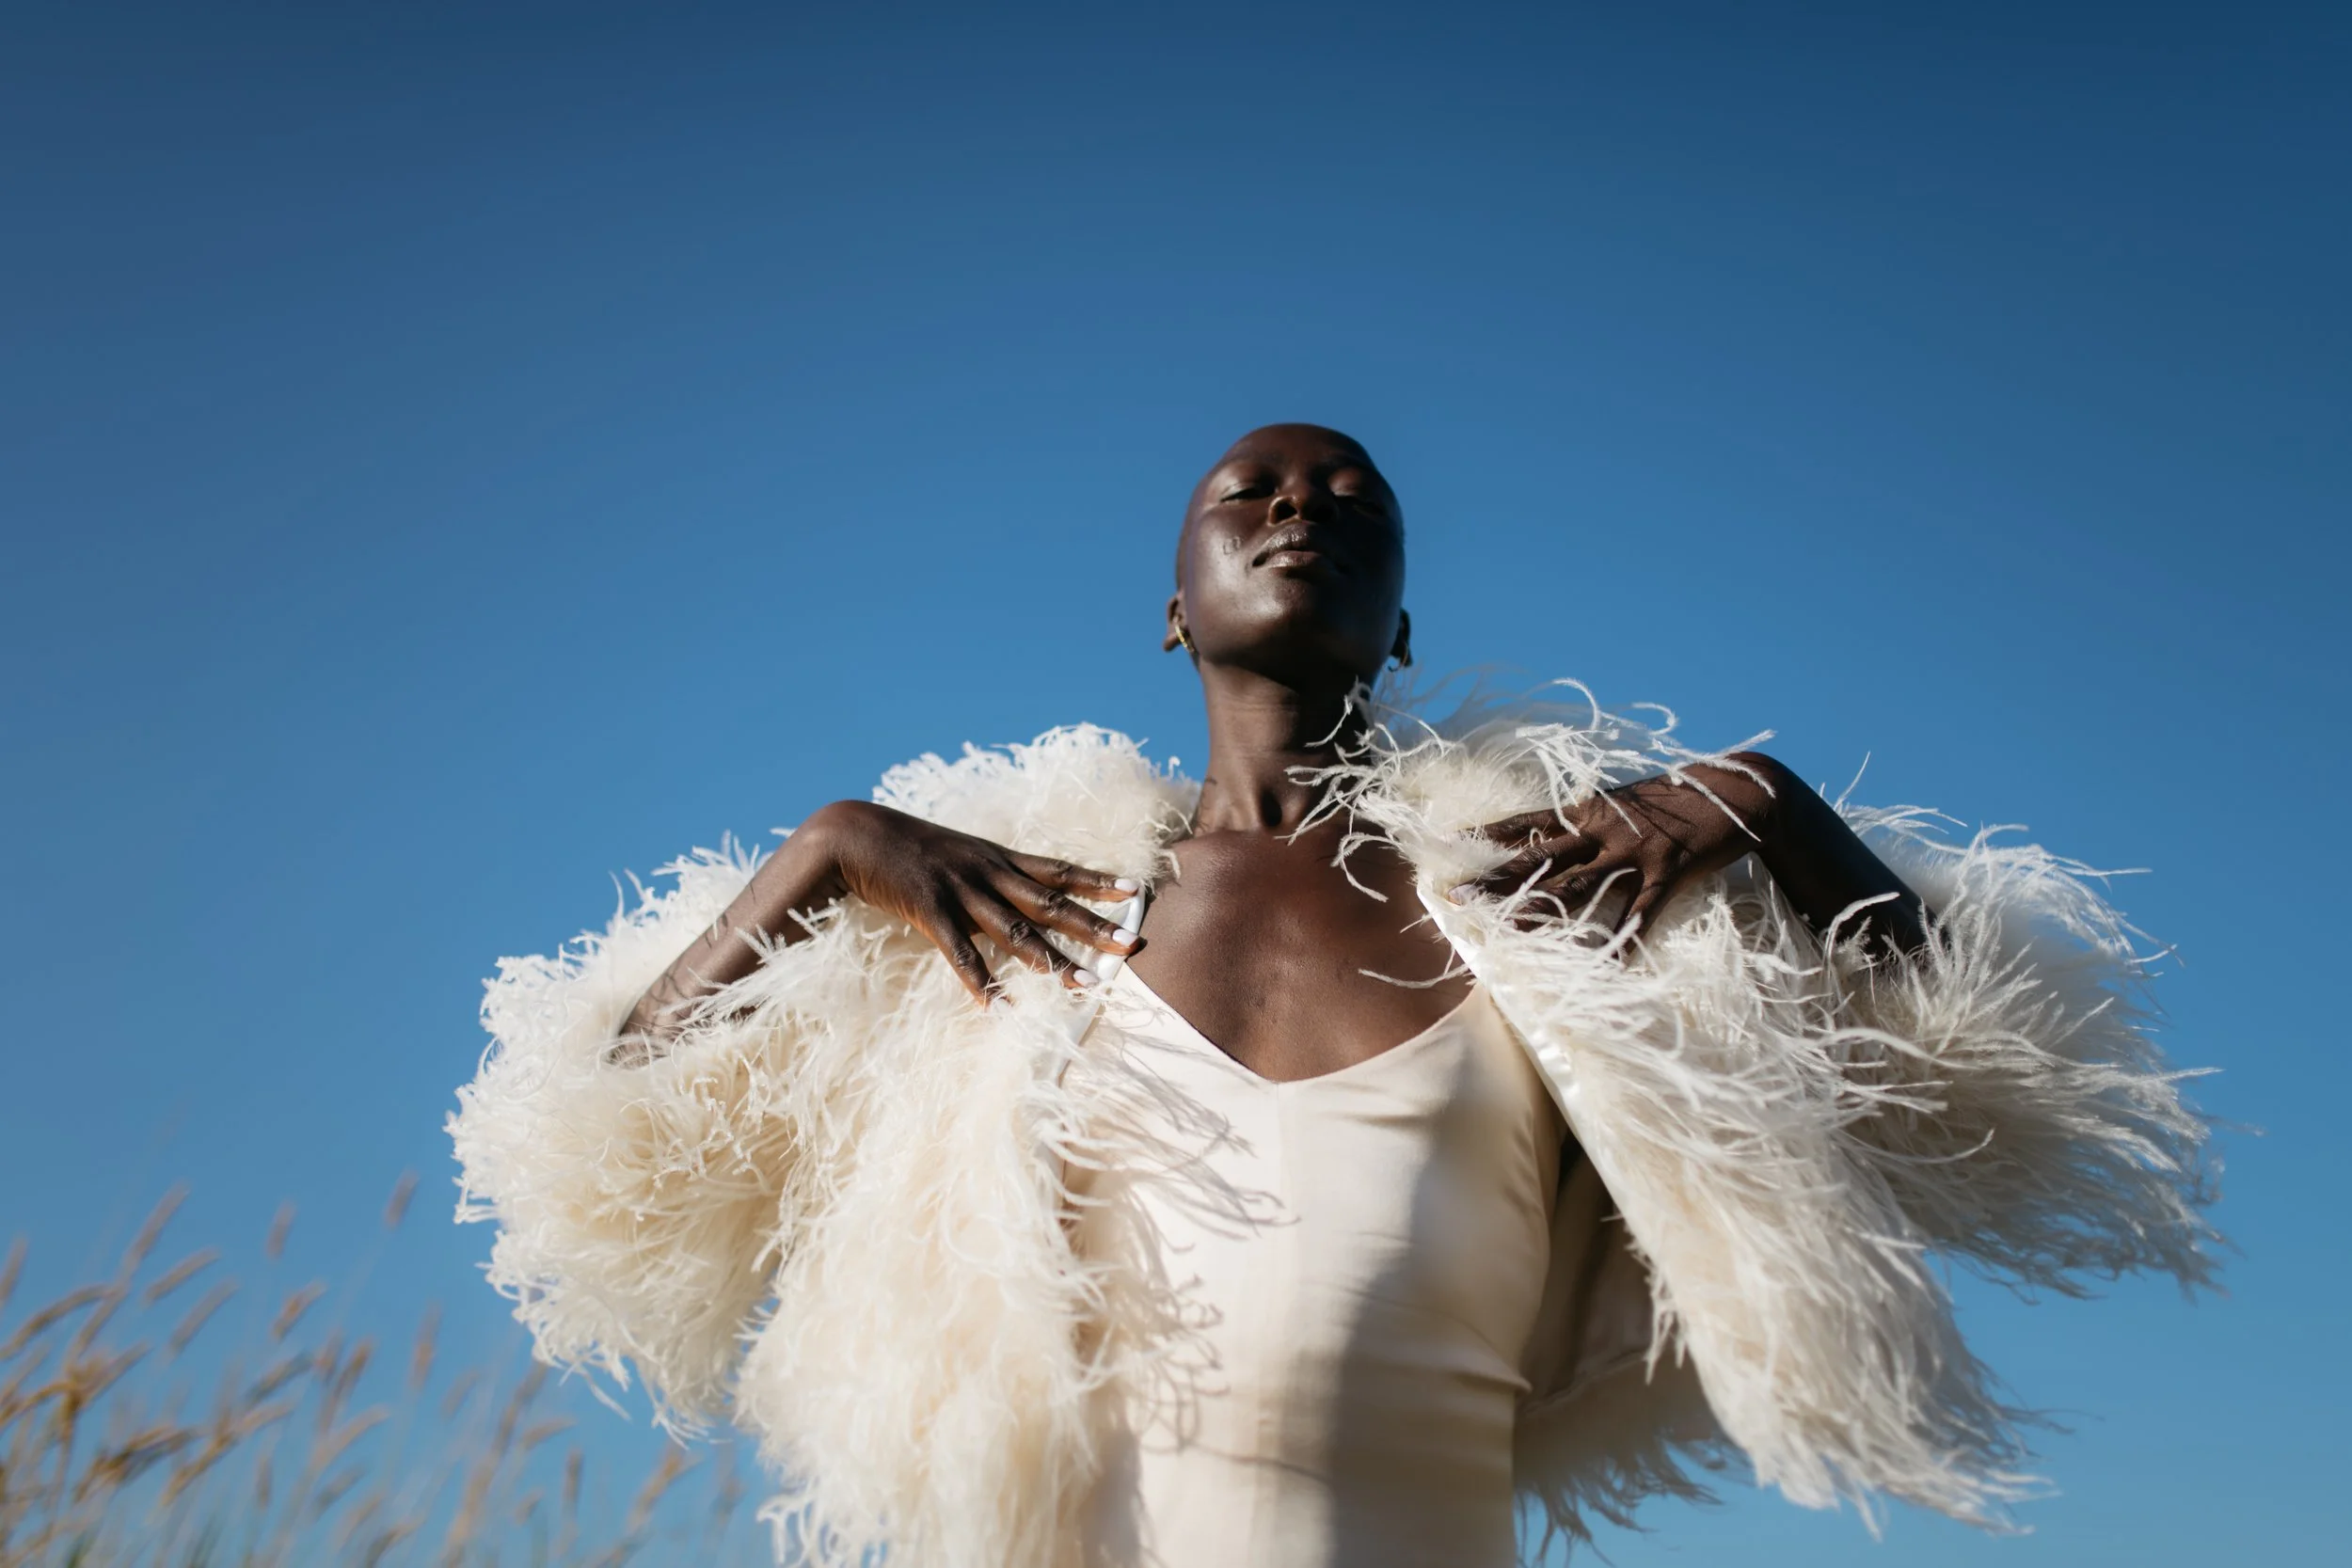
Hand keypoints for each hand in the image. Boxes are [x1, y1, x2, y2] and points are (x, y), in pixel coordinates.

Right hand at [814, 800, 1142, 1003]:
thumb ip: (984, 873)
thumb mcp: (955, 853)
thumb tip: (1012, 891)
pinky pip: (960, 952)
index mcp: (997, 858)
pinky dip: (981, 980)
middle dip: (1094, 925)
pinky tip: (999, 1006)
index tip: (1137, 890)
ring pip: (1016, 930)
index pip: (1059, 869)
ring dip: (1053, 960)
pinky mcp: (930, 909)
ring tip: (1085, 985)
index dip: (1098, 880)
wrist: (855, 833)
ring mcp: (961, 890)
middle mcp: (988, 872)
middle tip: (1132, 945)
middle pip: (1052, 903)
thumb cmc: (905, 847)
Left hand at [1451, 757, 1782, 937]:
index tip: (1450, 843)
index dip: (1488, 834)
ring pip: (1579, 885)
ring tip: (1509, 930)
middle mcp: (1603, 831)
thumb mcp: (1625, 802)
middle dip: (1498, 879)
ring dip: (1542, 909)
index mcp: (1589, 810)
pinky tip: (1613, 963)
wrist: (1736, 791)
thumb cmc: (1676, 798)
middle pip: (1540, 858)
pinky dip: (1628, 938)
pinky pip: (1643, 911)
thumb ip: (1592, 818)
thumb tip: (1559, 832)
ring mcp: (1634, 853)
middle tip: (1459, 896)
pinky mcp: (1668, 872)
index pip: (1527, 823)